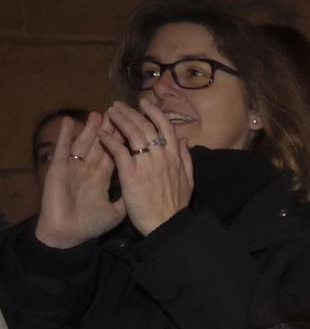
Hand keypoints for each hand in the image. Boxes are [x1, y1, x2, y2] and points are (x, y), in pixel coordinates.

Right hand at [32, 112, 126, 248]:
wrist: (68, 234)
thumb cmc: (89, 224)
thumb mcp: (117, 211)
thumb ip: (128, 196)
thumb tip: (146, 187)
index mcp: (103, 177)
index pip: (118, 154)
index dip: (124, 140)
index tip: (134, 125)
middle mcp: (89, 169)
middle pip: (102, 144)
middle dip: (110, 128)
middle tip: (119, 111)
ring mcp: (74, 168)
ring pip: (85, 143)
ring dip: (91, 128)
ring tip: (98, 113)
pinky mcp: (59, 170)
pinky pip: (63, 150)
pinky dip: (65, 136)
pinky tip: (69, 122)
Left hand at [102, 100, 193, 236]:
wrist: (166, 225)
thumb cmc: (176, 206)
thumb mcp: (188, 181)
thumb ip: (186, 159)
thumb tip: (184, 140)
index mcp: (176, 157)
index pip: (165, 127)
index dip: (154, 112)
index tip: (144, 103)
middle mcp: (162, 156)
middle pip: (146, 126)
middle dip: (131, 112)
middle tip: (118, 105)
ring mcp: (146, 164)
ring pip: (132, 133)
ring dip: (119, 120)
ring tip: (109, 113)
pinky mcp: (130, 174)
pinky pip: (119, 150)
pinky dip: (109, 140)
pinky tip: (101, 134)